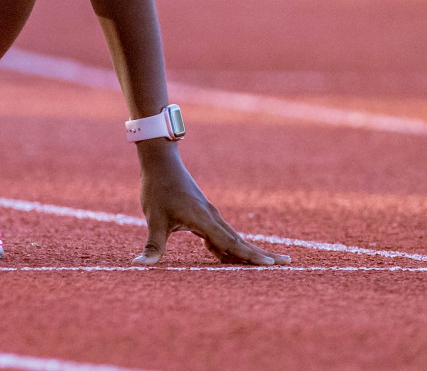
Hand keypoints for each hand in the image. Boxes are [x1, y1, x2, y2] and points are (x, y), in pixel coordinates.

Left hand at [132, 141, 288, 266]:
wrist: (161, 162)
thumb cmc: (158, 189)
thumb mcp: (153, 219)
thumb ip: (152, 245)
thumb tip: (139, 264)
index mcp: (204, 219)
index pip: (231, 242)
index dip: (249, 256)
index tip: (271, 265)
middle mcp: (212, 217)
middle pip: (240, 240)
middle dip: (262, 254)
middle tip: (287, 263)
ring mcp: (210, 215)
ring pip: (232, 237)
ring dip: (248, 251)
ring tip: (269, 263)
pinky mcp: (203, 214)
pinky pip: (221, 234)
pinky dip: (229, 247)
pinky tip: (228, 259)